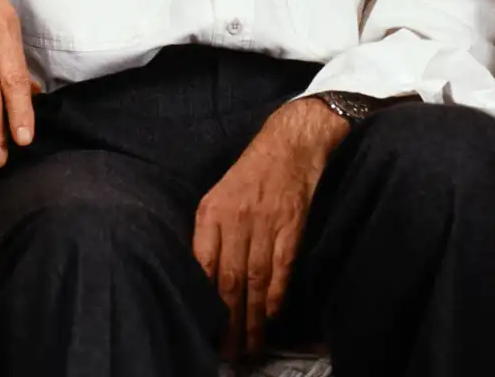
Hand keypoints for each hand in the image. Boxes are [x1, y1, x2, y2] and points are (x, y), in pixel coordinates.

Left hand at [192, 96, 346, 359]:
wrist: (290, 142)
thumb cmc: (250, 171)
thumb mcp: (218, 194)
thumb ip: (210, 233)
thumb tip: (204, 278)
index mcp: (212, 211)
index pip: (203, 266)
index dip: (204, 302)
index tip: (205, 330)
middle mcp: (236, 219)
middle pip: (229, 282)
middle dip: (228, 323)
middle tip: (229, 353)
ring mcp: (265, 223)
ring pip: (255, 282)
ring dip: (252, 319)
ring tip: (250, 346)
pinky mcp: (291, 226)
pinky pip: (281, 268)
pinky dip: (276, 296)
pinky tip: (271, 316)